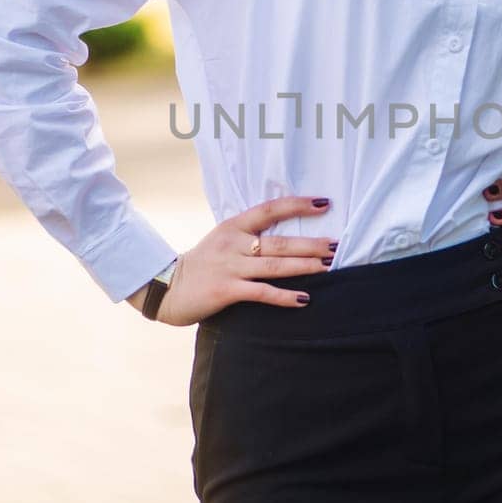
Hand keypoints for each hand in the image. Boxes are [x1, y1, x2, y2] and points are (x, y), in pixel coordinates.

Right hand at [131, 196, 336, 324]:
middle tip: (336, 244)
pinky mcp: (227, 290)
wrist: (165, 287)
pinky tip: (304, 299)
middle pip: (279, 241)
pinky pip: (262, 292)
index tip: (324, 203)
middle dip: (311, 243)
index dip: (298, 205)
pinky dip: (284, 296)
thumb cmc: (200, 266)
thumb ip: (248, 237)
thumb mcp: (222, 241)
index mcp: (233, 226)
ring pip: (275, 265)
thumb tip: (285, 238)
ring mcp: (230, 267)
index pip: (270, 209)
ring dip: (305, 266)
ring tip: (329, 266)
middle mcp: (234, 243)